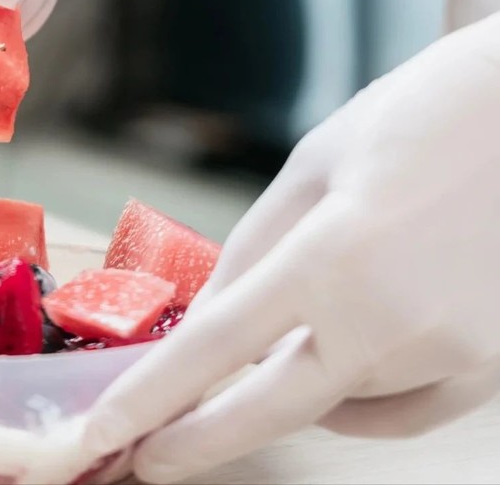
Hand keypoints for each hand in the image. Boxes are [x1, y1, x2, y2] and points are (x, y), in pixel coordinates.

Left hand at [83, 12, 499, 482]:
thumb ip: (259, 242)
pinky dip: (359, 397)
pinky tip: (339, 368)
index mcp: (336, 253)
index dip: (153, 396)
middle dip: (200, 442)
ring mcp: (452, 352)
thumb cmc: (423, 115)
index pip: (220, 346)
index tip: (105, 433)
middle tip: (150, 457)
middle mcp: (393, 319)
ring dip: (294, 379)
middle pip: (274, 409)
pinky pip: (404, 409)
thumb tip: (215, 313)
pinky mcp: (492, 366)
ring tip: (284, 334)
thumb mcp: (319, 160)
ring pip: (339, 396)